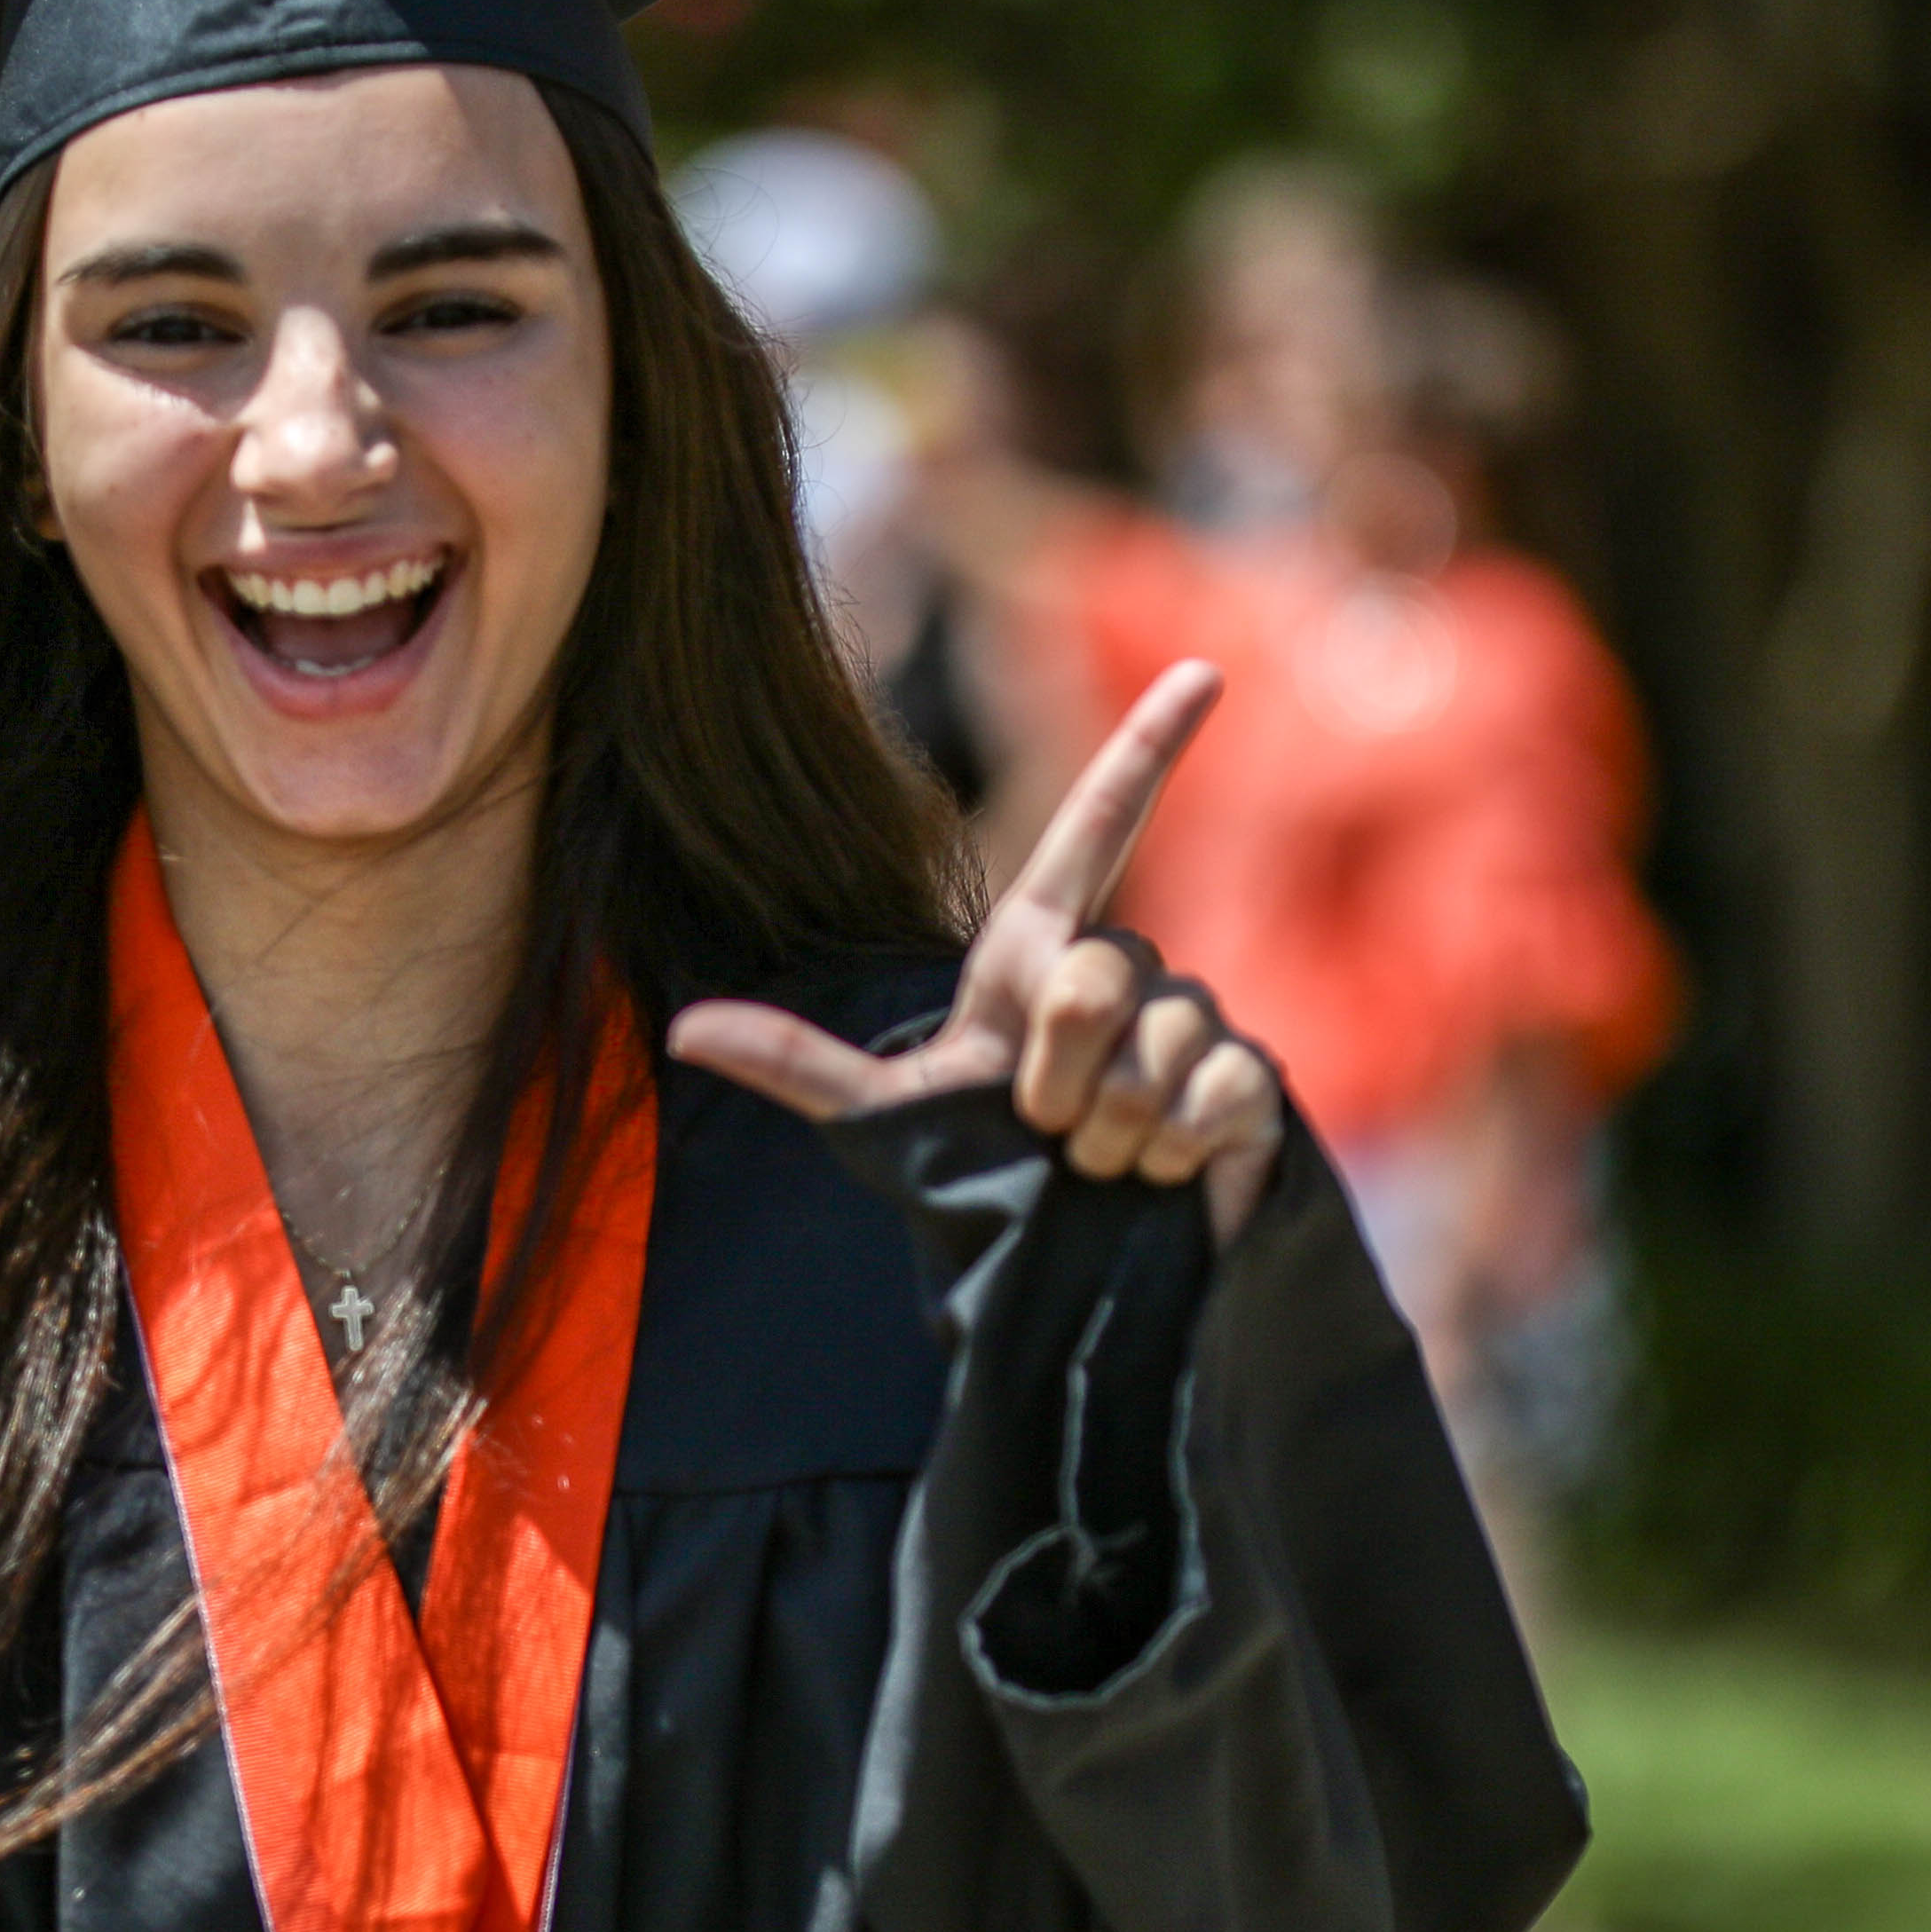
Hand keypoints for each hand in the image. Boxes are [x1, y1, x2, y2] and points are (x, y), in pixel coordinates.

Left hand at [669, 661, 1285, 1241]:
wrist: (1064, 1261)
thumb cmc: (974, 1167)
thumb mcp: (882, 1110)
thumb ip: (793, 1062)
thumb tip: (679, 1029)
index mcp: (1040, 948)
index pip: (1098, 828)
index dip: (1149, 747)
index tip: (1202, 670)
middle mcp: (1125, 964)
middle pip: (1096, 980)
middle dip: (1058, 1076)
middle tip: (1043, 1128)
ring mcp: (1194, 1019)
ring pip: (1161, 1047)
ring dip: (1116, 1128)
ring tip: (1100, 1159)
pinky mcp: (1251, 1082)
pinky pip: (1218, 1092)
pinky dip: (1179, 1147)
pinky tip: (1166, 1171)